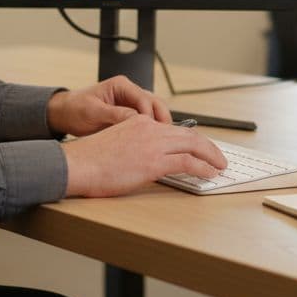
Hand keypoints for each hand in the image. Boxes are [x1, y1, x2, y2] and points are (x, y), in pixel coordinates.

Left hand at [46, 75, 169, 137]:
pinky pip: (146, 121)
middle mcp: (129, 92)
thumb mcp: (93, 112)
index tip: (151, 130)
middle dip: (161, 120)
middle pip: (155, 103)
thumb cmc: (75, 109)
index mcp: (121, 85)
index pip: (144, 98)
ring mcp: (131, 103)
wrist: (65, 114)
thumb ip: (115, 114)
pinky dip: (151, 130)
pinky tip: (152, 142)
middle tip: (164, 137)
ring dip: (158, 125)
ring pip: (154, 112)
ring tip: (160, 141)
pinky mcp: (129, 114)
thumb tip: (135, 120)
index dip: (149, 115)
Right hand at [61, 115, 227, 197]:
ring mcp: (152, 144)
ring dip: (211, 156)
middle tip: (218, 157)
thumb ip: (134, 146)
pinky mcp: (153, 162)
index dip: (192, 139)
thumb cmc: (88, 161)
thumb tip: (147, 161)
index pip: (174, 128)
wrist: (76, 165)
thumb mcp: (116, 144)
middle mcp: (149, 129)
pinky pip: (187, 162)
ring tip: (220, 166)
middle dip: (208, 147)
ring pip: (194, 145)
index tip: (200, 148)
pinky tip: (210, 174)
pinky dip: (203, 167)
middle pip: (189, 134)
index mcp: (139, 123)